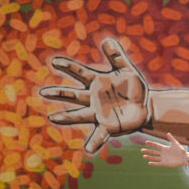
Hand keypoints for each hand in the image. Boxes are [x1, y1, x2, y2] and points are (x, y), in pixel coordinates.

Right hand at [39, 37, 148, 153]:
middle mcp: (93, 99)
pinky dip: (94, 142)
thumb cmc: (132, 88)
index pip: (80, 73)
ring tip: (53, 118)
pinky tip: (88, 149)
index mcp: (97, 83)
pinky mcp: (109, 126)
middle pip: (74, 95)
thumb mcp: (126, 70)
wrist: (144, 106)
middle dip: (60, 93)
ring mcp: (99, 113)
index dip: (68, 67)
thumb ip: (117, 56)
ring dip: (67, 117)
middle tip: (44, 91)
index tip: (55, 61)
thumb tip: (107, 39)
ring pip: (80, 115)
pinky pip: (99, 135)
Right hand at [142, 133, 186, 166]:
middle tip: (141, 150)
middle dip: (148, 151)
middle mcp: (163, 153)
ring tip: (143, 156)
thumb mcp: (175, 144)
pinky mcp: (165, 163)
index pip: (156, 145)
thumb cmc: (181, 150)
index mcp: (165, 148)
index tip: (146, 142)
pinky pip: (158, 163)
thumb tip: (167, 133)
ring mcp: (163, 158)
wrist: (184, 157)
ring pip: (154, 157)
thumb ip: (171, 139)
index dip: (151, 143)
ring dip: (149, 157)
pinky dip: (154, 163)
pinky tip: (149, 163)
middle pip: (153, 152)